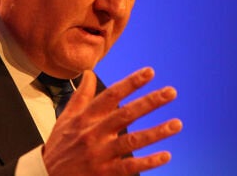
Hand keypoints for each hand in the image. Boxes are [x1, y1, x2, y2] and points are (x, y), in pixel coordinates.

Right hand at [43, 68, 181, 175]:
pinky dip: (148, 162)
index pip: (111, 95)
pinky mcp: (104, 173)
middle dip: (150, 102)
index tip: (150, 72)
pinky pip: (129, 167)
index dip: (131, 82)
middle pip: (126, 114)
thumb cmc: (59, 146)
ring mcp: (99, 154)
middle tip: (171, 92)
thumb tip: (88, 72)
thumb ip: (81, 96)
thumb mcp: (66, 118)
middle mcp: (93, 133)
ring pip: (131, 141)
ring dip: (156, 132)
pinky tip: (165, 155)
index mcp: (86, 117)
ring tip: (177, 124)